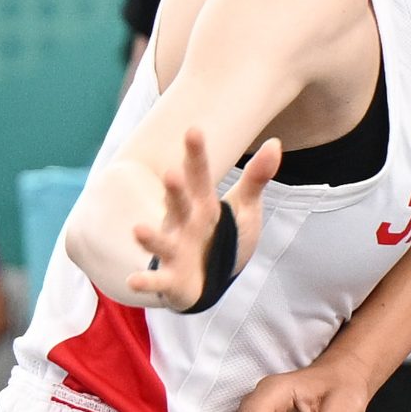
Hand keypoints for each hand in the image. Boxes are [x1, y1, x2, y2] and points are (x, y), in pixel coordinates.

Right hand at [125, 131, 280, 310]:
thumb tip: (275, 141)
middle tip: (171, 174)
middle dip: (175, 192)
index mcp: (202, 205)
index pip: (199, 176)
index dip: (196, 155)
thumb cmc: (224, 238)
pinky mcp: (172, 278)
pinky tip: (135, 280)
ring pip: (161, 243)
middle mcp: (184, 224)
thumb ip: (255, 178)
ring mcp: (175, 250)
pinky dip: (146, 281)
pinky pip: (158, 281)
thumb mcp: (244, 208)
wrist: (211, 280)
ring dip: (150, 238)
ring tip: (138, 230)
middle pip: (179, 205)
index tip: (193, 130)